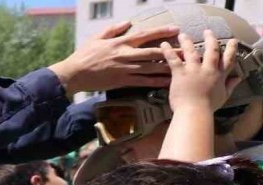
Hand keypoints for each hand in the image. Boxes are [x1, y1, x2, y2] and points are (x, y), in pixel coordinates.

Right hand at [49, 20, 178, 94]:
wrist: (73, 74)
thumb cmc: (84, 55)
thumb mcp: (97, 37)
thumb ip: (114, 29)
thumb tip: (128, 22)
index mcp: (120, 43)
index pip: (145, 35)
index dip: (161, 31)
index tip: (175, 29)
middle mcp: (125, 55)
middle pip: (153, 52)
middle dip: (172, 51)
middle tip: (188, 50)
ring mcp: (124, 69)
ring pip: (151, 68)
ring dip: (168, 67)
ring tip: (183, 68)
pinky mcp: (122, 82)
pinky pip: (142, 82)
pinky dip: (155, 82)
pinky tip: (167, 83)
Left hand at [162, 30, 240, 115]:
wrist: (195, 112)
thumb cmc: (208, 107)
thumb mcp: (223, 96)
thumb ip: (230, 85)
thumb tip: (239, 78)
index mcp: (219, 76)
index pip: (228, 59)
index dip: (231, 49)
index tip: (233, 40)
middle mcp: (208, 69)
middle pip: (212, 50)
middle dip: (211, 39)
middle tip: (208, 31)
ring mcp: (194, 70)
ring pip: (191, 51)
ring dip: (187, 41)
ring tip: (183, 35)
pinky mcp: (180, 73)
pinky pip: (174, 59)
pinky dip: (168, 51)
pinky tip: (164, 44)